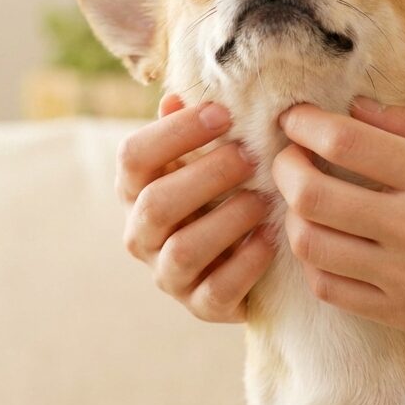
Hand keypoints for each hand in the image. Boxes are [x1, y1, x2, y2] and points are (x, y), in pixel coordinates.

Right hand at [117, 93, 273, 322]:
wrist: (247, 257)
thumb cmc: (222, 191)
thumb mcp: (206, 158)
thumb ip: (191, 131)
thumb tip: (176, 97)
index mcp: (136, 190)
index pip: (133, 157)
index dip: (175, 132)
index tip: (222, 114)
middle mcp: (142, 235)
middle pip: (156, 204)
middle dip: (206, 175)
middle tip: (249, 156)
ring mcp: (168, 275)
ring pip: (183, 251)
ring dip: (227, 221)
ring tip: (262, 200)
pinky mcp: (201, 307)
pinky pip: (216, 291)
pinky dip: (245, 265)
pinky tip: (271, 240)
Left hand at [271, 98, 404, 359]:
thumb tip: (355, 106)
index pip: (346, 141)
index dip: (305, 123)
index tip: (295, 116)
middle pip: (312, 193)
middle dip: (284, 165)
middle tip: (288, 155)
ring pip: (310, 243)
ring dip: (293, 214)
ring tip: (304, 198)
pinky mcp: (401, 313)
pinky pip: (329, 288)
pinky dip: (314, 260)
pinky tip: (325, 240)